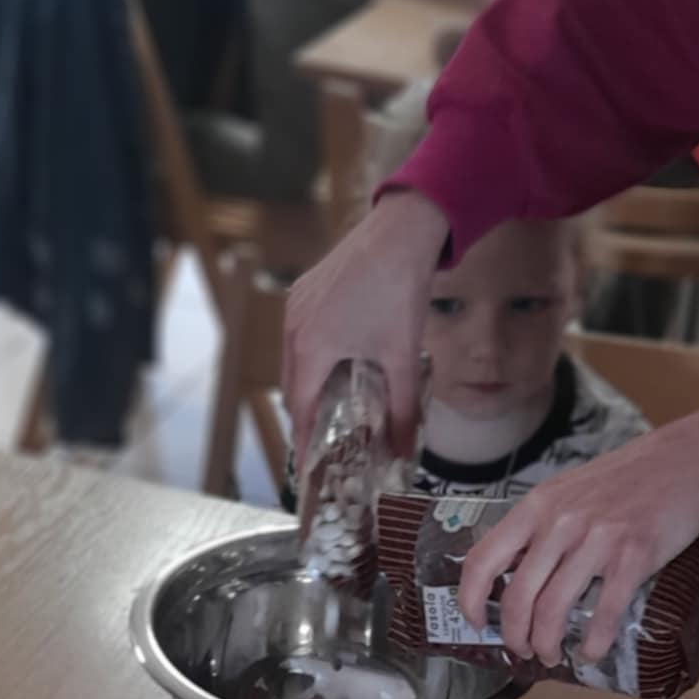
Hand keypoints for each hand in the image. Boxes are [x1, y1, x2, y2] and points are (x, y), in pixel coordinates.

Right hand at [285, 190, 448, 464]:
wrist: (400, 233)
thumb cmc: (399, 293)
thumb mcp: (403, 358)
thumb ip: (403, 410)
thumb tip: (406, 454)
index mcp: (312, 348)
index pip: (301, 408)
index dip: (305, 439)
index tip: (308, 465)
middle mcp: (294, 328)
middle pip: (292, 386)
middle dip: (307, 415)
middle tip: (326, 439)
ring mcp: (295, 306)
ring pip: (293, 361)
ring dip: (308, 385)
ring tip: (331, 404)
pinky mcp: (303, 291)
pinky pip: (299, 336)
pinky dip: (310, 357)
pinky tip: (335, 362)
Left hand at [458, 399, 698, 665]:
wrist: (689, 460)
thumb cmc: (629, 478)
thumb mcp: (570, 490)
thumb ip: (542, 525)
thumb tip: (518, 570)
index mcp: (538, 506)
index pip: (483, 559)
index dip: (471, 600)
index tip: (477, 622)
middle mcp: (560, 523)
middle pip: (518, 597)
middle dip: (515, 636)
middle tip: (522, 650)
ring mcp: (596, 540)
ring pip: (553, 610)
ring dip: (547, 645)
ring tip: (551, 655)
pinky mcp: (632, 557)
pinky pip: (604, 613)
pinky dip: (593, 642)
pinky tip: (591, 652)